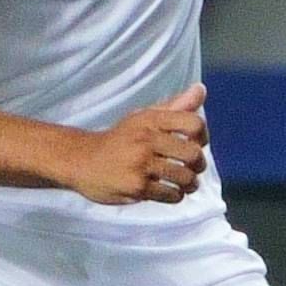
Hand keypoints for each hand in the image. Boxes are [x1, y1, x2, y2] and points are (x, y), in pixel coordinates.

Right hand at [63, 84, 207, 206]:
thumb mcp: (144, 117)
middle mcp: (146, 139)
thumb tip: (201, 89)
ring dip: (190, 184)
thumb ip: (175, 105)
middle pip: (193, 154)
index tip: (196, 143)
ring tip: (184, 184)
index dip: (203, 136)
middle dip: (198, 165)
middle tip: (193, 169)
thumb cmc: (120, 139)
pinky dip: (175, 196)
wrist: (83, 160)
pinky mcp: (136, 186)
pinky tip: (168, 192)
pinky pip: (170, 195)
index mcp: (151, 119)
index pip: (194, 124)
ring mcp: (140, 164)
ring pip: (184, 178)